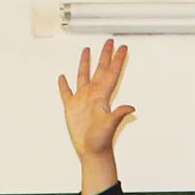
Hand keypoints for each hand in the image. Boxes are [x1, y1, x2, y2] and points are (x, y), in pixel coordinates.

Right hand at [58, 40, 133, 161]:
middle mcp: (94, 95)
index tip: (122, 47)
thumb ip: (118, 115)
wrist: (92, 152)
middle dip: (105, 55)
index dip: (117, 60)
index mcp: (102, 97)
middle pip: (100, 70)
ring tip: (87, 50)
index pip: (111, 74)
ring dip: (86, 63)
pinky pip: (67, 92)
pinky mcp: (71, 108)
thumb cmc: (101, 141)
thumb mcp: (110, 125)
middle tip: (110, 42)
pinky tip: (62, 77)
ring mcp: (82, 101)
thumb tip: (131, 108)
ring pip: (84, 76)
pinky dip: (64, 84)